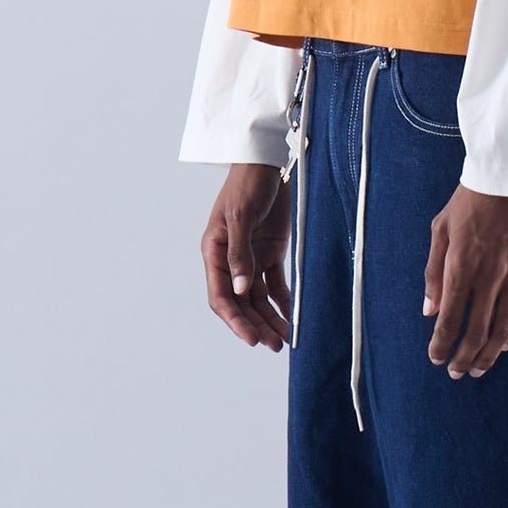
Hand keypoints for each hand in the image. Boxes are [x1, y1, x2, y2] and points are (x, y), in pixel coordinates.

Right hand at [200, 163, 291, 351]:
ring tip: (285, 340)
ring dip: (270, 319)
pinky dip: (283, 302)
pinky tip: (293, 317)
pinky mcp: (270, 253)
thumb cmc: (248, 183)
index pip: (221, 296)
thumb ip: (240, 252)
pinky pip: (275, 285)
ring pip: (259, 298)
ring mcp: (251, 257)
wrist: (269, 162)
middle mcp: (230, 259)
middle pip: (241, 303)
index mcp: (214, 251)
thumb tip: (241, 290)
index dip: (235, 320)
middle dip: (255, 325)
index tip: (251, 338)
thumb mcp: (241, 215)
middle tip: (274, 345)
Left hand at [423, 185, 507, 378]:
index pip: (450, 318)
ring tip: (479, 368)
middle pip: (476, 331)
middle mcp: (490, 276)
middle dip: (464, 357)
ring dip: (490, 354)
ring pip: (504, 329)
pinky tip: (506, 344)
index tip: (436, 357)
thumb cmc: (473, 198)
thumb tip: (429, 310)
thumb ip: (434, 272)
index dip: (441, 343)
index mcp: (462, 265)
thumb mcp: (442, 228)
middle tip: (456, 372)